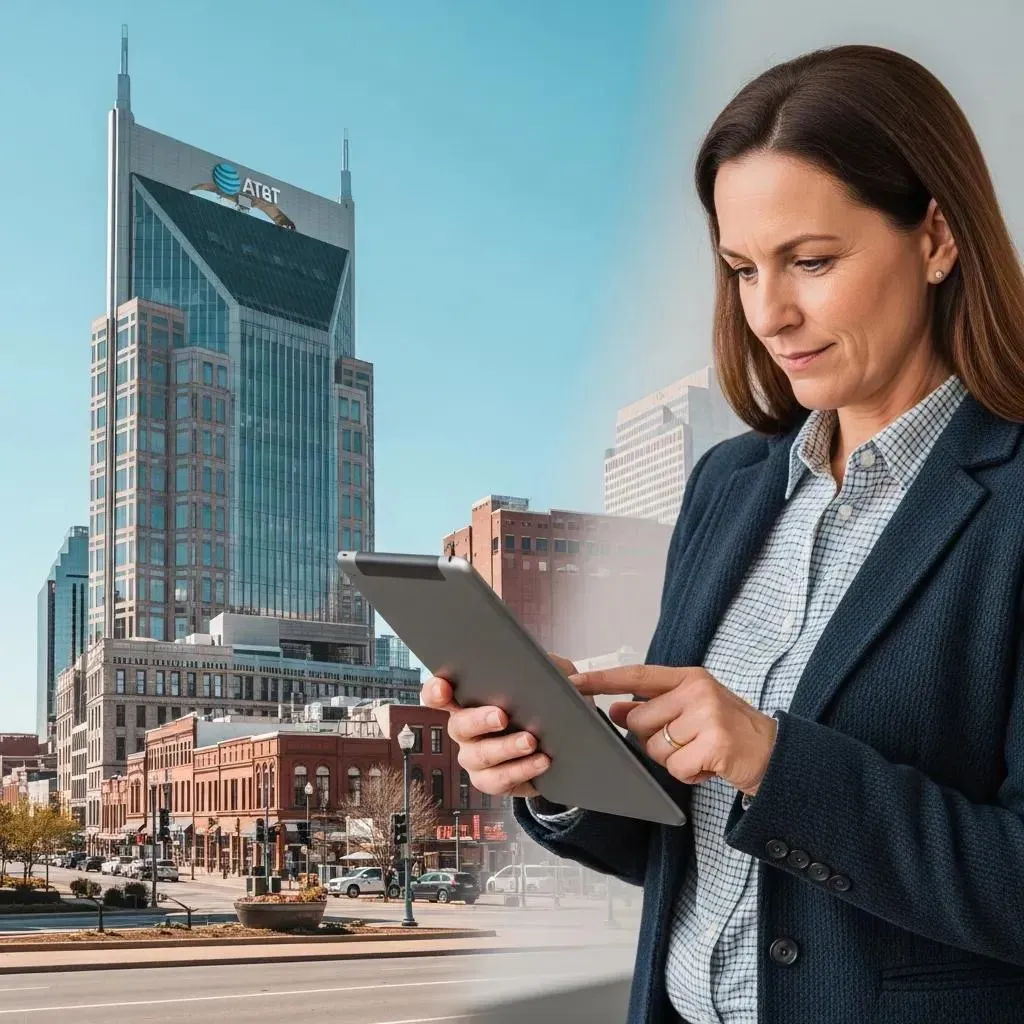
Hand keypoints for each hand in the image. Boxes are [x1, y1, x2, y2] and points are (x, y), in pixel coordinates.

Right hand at [421, 654, 578, 797]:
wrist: (563, 745)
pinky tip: (542, 760)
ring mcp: (475, 758)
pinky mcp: (492, 781)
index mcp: (470, 700)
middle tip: (502, 716)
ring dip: (505, 748)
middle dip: (479, 720)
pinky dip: (521, 770)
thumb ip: (556, 671)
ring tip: (531, 741)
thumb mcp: (554, 680)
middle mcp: (466, 731)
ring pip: (479, 755)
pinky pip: (499, 779)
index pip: (438, 694)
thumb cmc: (547, 704)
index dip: (435, 691)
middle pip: (458, 726)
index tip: (444, 688)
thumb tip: (564, 675)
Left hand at [571, 665, 777, 795]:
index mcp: (689, 677)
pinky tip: (710, 766)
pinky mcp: (715, 742)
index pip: (636, 675)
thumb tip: (615, 709)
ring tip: (701, 753)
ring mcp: (707, 715)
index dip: (601, 679)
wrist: (775, 754)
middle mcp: (697, 690)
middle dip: (654, 740)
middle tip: (686, 742)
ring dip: (673, 760)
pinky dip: (690, 774)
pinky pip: (676, 767)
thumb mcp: (693, 710)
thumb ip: (656, 706)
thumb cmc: (729, 732)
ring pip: (655, 747)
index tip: (572, 681)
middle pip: (639, 721)